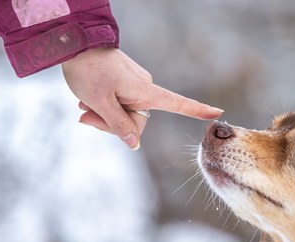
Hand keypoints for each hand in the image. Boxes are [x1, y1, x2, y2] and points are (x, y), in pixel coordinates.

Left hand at [61, 47, 222, 149]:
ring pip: (124, 114)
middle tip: (85, 116)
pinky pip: (119, 104)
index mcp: (145, 92)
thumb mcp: (100, 102)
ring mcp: (135, 86)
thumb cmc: (89, 71)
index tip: (219, 114)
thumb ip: (118, 125)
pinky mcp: (125, 83)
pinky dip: (103, 107)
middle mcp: (145, 89)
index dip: (198, 111)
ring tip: (82, 106)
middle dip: (110, 124)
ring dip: (102, 116)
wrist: (75, 43)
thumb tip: (135, 144)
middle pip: (136, 121)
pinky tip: (86, 102)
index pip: (178, 104)